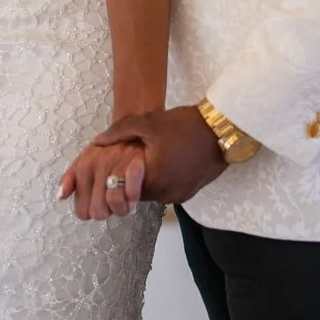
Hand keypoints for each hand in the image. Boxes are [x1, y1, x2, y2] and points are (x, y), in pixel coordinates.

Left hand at [59, 139, 146, 221]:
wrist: (133, 129)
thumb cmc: (109, 148)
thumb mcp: (85, 159)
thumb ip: (70, 178)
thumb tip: (60, 197)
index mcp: (83, 167)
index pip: (82, 211)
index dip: (93, 211)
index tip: (101, 203)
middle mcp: (98, 165)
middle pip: (98, 212)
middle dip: (108, 211)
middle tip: (115, 201)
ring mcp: (117, 163)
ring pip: (115, 205)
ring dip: (123, 207)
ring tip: (127, 200)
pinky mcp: (136, 163)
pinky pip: (132, 194)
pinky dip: (134, 198)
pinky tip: (135, 194)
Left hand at [64, 105, 225, 216]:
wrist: (222, 130)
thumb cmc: (184, 125)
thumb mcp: (148, 123)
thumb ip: (118, 133)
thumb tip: (97, 141)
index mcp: (151, 178)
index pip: (122, 188)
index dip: (118, 175)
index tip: (120, 162)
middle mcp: (164, 194)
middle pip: (137, 193)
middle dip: (132, 178)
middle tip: (135, 157)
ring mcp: (179, 195)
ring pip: (153, 193)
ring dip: (148, 180)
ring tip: (152, 158)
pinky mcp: (190, 193)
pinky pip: (168, 192)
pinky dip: (164, 181)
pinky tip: (167, 162)